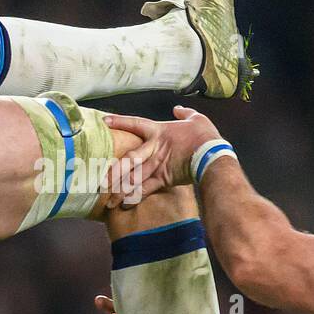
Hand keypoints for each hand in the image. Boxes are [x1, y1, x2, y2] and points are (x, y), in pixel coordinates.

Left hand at [103, 105, 223, 201]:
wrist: (213, 155)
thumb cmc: (205, 136)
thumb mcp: (197, 119)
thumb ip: (185, 113)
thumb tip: (178, 109)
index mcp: (158, 131)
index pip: (135, 124)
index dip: (120, 122)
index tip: (104, 122)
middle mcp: (154, 149)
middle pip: (129, 159)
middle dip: (114, 170)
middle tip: (99, 179)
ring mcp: (157, 166)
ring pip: (134, 178)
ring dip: (120, 190)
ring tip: (107, 201)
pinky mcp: (164, 179)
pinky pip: (146, 190)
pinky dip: (135, 197)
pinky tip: (124, 205)